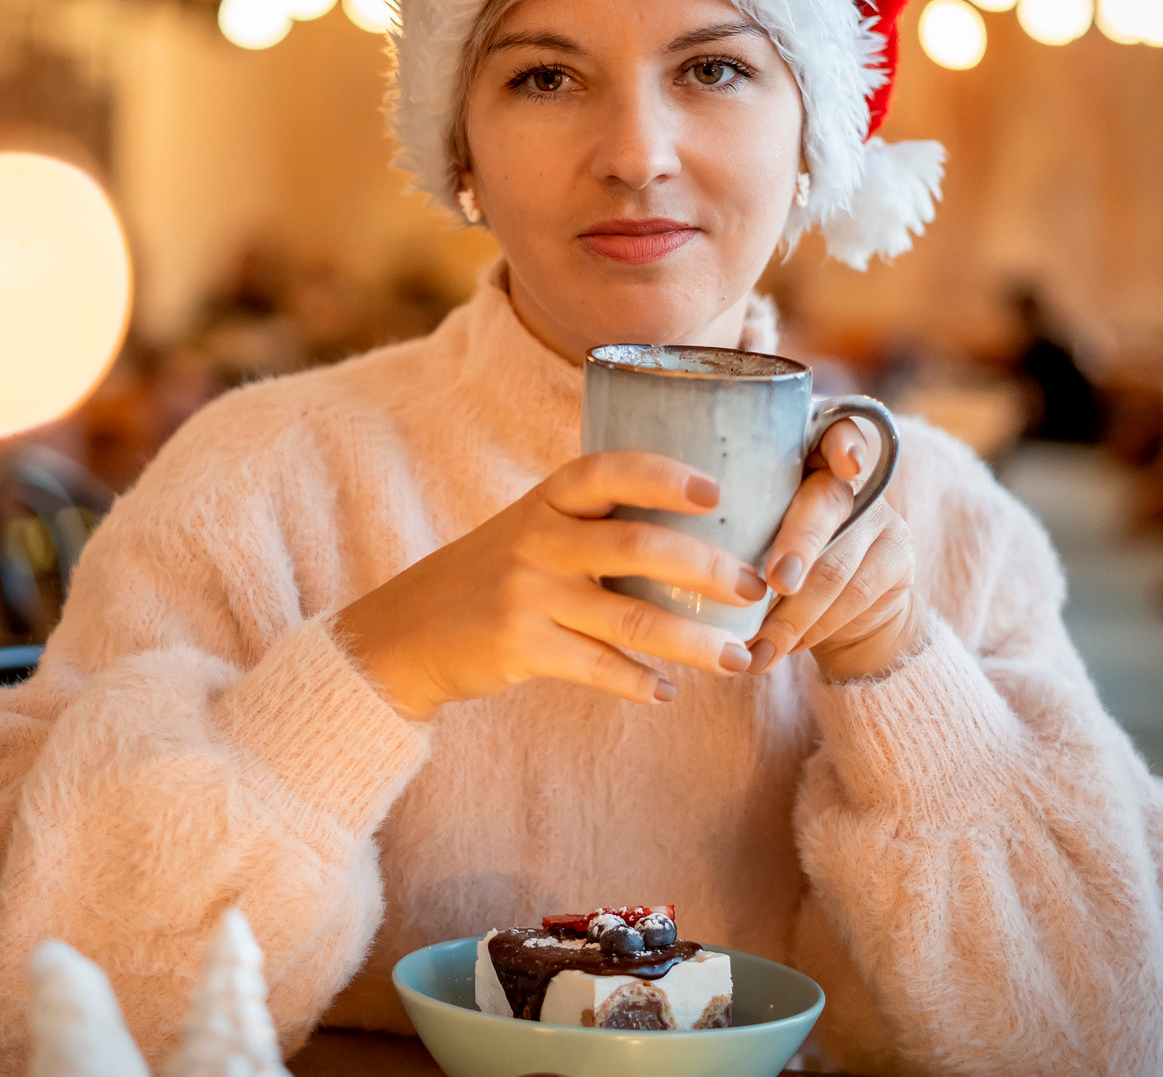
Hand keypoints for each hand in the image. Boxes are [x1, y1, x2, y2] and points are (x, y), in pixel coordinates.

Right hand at [335, 452, 765, 720]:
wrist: (408, 630)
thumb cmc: (493, 573)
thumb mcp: (533, 527)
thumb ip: (596, 519)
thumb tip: (702, 520)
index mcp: (547, 500)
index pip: (608, 470)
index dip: (664, 476)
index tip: (717, 492)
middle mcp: (537, 539)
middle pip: (636, 547)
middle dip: (705, 569)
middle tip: (754, 587)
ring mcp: (527, 595)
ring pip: (629, 619)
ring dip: (692, 640)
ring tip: (738, 657)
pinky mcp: (520, 647)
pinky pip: (596, 667)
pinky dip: (638, 682)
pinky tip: (667, 692)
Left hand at [750, 419, 921, 682]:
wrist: (842, 613)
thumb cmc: (763, 560)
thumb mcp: (742, 531)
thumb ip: (725, 520)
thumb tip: (660, 544)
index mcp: (800, 458)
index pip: (833, 429)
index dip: (843, 442)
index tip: (847, 465)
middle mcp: (845, 481)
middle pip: (826, 505)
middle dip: (799, 546)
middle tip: (777, 581)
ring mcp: (879, 519)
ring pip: (837, 567)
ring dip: (793, 615)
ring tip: (758, 647)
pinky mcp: (898, 561)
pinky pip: (855, 599)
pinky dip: (811, 631)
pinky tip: (780, 650)